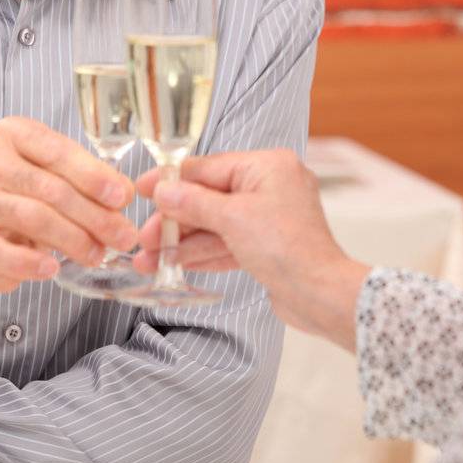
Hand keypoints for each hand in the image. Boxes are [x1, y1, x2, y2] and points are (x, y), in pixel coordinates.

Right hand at [0, 116, 136, 308]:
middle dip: (92, 214)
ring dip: (71, 239)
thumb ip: (90, 181)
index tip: (122, 198)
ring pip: (31, 217)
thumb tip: (124, 194)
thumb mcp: (60, 178)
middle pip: (49, 187)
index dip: (93, 175)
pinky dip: (28, 262)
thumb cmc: (28, 197)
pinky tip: (52, 268)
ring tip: (97, 254)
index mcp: (14, 134)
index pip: (57, 151)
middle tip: (122, 235)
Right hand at [133, 151, 369, 348]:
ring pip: (215, 225)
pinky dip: (202, 254)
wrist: (320, 295)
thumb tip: (164, 190)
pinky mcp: (266, 246)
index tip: (143, 187)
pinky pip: (227, 243)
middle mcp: (269, 187)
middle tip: (143, 238)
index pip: (208, 167)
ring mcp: (268, 217)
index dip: (172, 180)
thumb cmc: (287, 248)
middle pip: (209, 198)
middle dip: (174, 221)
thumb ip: (194, 203)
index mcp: (267, 166)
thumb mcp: (233, 219)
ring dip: (182, 244)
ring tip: (149, 260)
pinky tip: (173, 264)